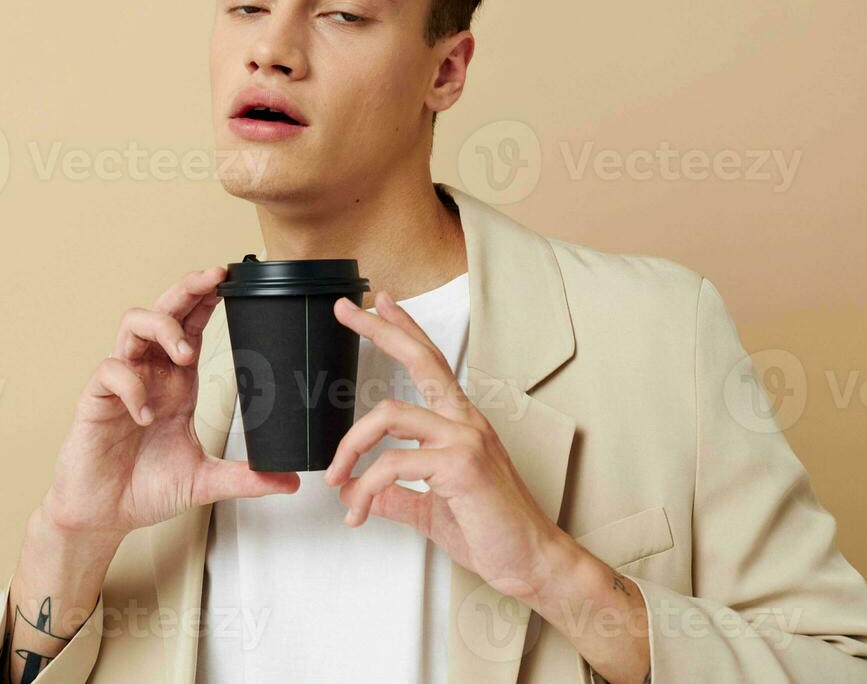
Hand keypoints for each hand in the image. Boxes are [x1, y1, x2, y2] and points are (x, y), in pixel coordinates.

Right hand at [43, 267, 299, 542]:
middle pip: (164, 311)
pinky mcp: (95, 400)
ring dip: (162, 328)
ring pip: (132, 325)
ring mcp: (122, 383)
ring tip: (184, 355)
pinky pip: (110, 371)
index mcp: (176, 382)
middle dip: (187, 290)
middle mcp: (149, 373)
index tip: (232, 282)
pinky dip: (131, 385)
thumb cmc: (145, 488)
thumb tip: (290, 481)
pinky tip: (145, 414)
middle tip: (213, 279)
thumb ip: (246, 478)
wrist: (103, 516)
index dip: (208, 300)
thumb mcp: (204, 481)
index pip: (193, 326)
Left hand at [324, 291, 650, 682]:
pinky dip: (366, 489)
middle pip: (418, 359)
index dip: (404, 330)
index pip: (430, 362)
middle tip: (345, 309)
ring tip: (335, 479)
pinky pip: (393, 464)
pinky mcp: (461, 466)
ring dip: (349, 447)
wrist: (531, 563)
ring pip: (388, 415)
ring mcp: (465, 439)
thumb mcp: (431, 508)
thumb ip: (397, 495)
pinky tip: (359, 511)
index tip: (380, 304)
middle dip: (379, 330)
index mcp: (461, 423)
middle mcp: (465, 421)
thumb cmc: (491, 532)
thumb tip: (360, 494)